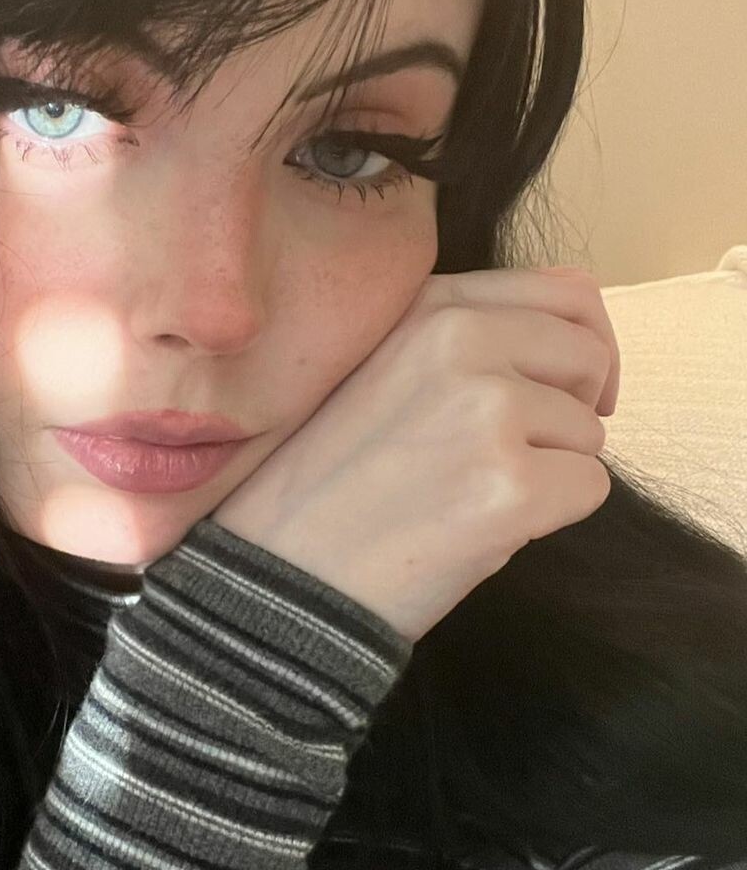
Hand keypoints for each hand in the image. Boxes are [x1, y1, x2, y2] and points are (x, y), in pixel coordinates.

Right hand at [209, 265, 619, 643]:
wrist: (279, 576)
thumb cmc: (326, 486)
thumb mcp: (379, 370)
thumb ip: (462, 341)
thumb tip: (579, 342)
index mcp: (428, 306)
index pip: (565, 293)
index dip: (583, 348)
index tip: (571, 394)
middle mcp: (460, 341)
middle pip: (589, 358)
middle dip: (575, 411)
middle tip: (521, 458)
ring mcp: (488, 411)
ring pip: (590, 432)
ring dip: (552, 471)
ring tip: (470, 498)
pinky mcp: (512, 486)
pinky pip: (590, 489)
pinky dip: (552, 518)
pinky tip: (483, 529)